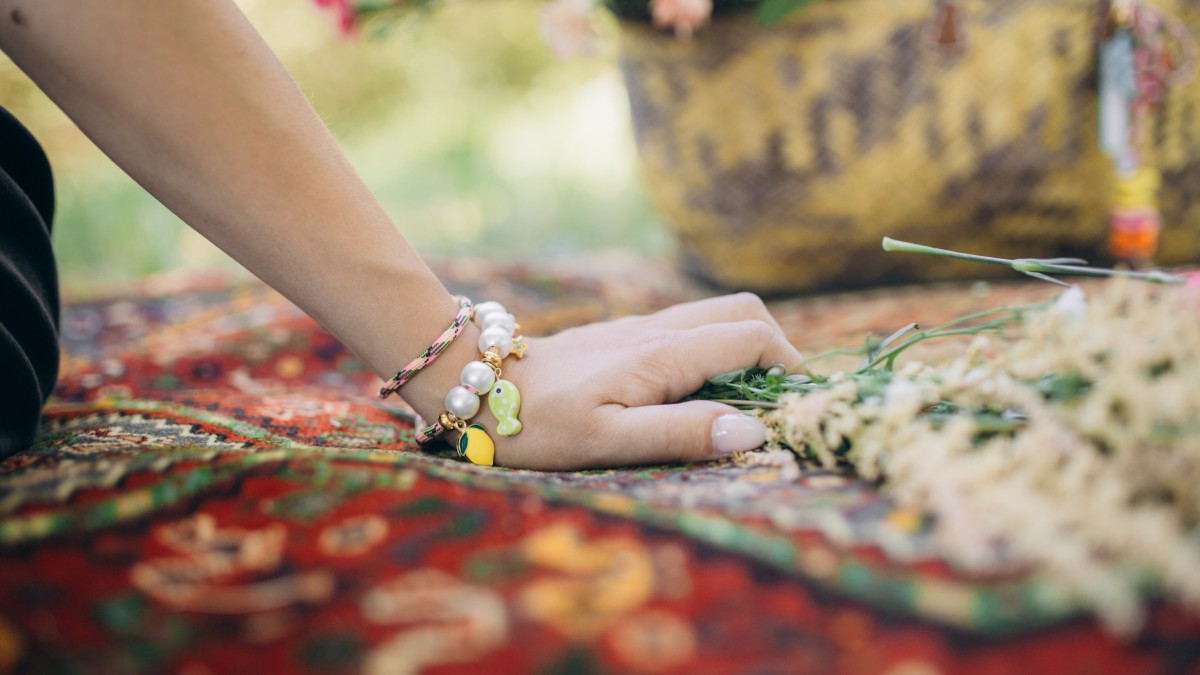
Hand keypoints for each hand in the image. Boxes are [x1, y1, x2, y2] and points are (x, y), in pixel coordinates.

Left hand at [469, 293, 803, 469]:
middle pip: (744, 311)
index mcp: (664, 354)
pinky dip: (715, 350)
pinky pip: (689, 329)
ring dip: (746, 347)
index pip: (753, 338)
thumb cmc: (540, 423)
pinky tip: (699, 392)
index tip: (800, 407)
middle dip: (777, 347)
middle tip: (781, 400)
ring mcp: (641, 329)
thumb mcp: (609, 440)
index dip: (791, 367)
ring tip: (747, 401)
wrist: (478, 385)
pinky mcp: (625, 337)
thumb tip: (753, 430)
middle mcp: (660, 331)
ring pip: (716, 315)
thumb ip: (682, 433)